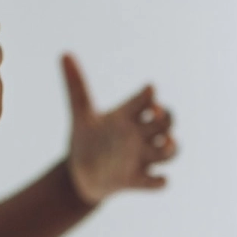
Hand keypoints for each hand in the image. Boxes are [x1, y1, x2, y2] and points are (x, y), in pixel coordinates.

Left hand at [61, 54, 177, 205]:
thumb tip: (64, 53)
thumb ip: (76, 86)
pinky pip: (157, 183)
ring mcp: (141, 159)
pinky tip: (159, 178)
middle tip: (159, 114)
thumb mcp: (80, 114)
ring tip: (168, 143)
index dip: (149, 96)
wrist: (80, 176)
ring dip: (172, 147)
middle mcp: (139, 137)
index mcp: (128, 118)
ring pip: (169, 152)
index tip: (148, 90)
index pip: (145, 101)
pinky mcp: (137, 180)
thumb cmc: (86, 142)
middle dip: (168, 118)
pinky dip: (160, 181)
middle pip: (165, 124)